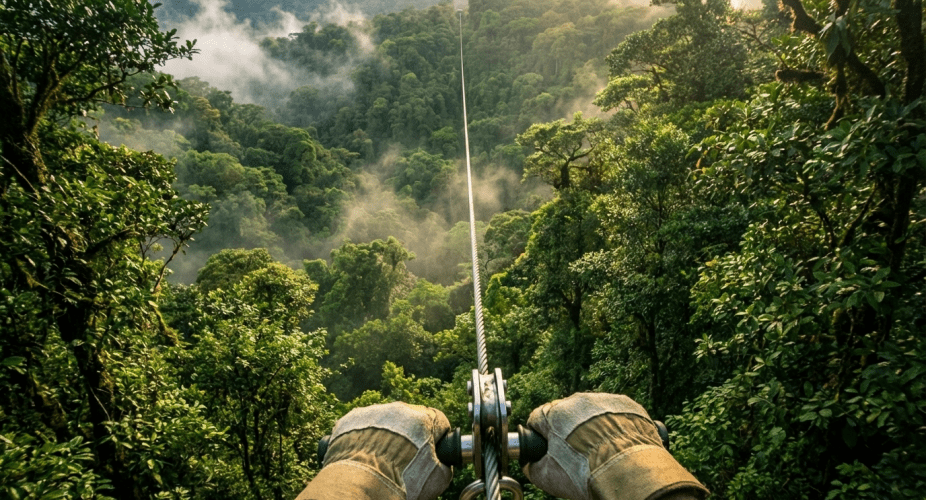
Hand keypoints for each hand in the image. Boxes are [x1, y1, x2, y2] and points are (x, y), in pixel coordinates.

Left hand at [297, 402, 451, 499]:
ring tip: (382, 460)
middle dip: (411, 438)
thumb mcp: (438, 480)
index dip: (438, 440)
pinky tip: (365, 457)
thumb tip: (443, 465)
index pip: (439, 422)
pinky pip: (362, 426)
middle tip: (405, 460)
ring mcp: (372, 412)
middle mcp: (398, 409)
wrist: (360, 486)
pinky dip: (364, 439)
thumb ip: (445, 466)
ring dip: (387, 436)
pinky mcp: (349, 420)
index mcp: (424, 418)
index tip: (433, 452)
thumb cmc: (402, 483)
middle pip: (411, 420)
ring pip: (385, 422)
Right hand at [523, 393, 707, 499]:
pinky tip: (617, 446)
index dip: (541, 437)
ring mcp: (604, 400)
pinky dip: (615, 426)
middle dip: (567, 433)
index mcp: (553, 413)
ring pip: (591, 413)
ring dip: (592, 428)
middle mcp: (578, 401)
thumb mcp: (547, 478)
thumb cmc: (585, 474)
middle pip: (565, 416)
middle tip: (577, 456)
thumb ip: (532, 466)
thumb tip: (530, 464)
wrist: (628, 474)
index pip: (538, 419)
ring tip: (600, 451)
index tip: (549, 450)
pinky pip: (615, 414)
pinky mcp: (628, 405)